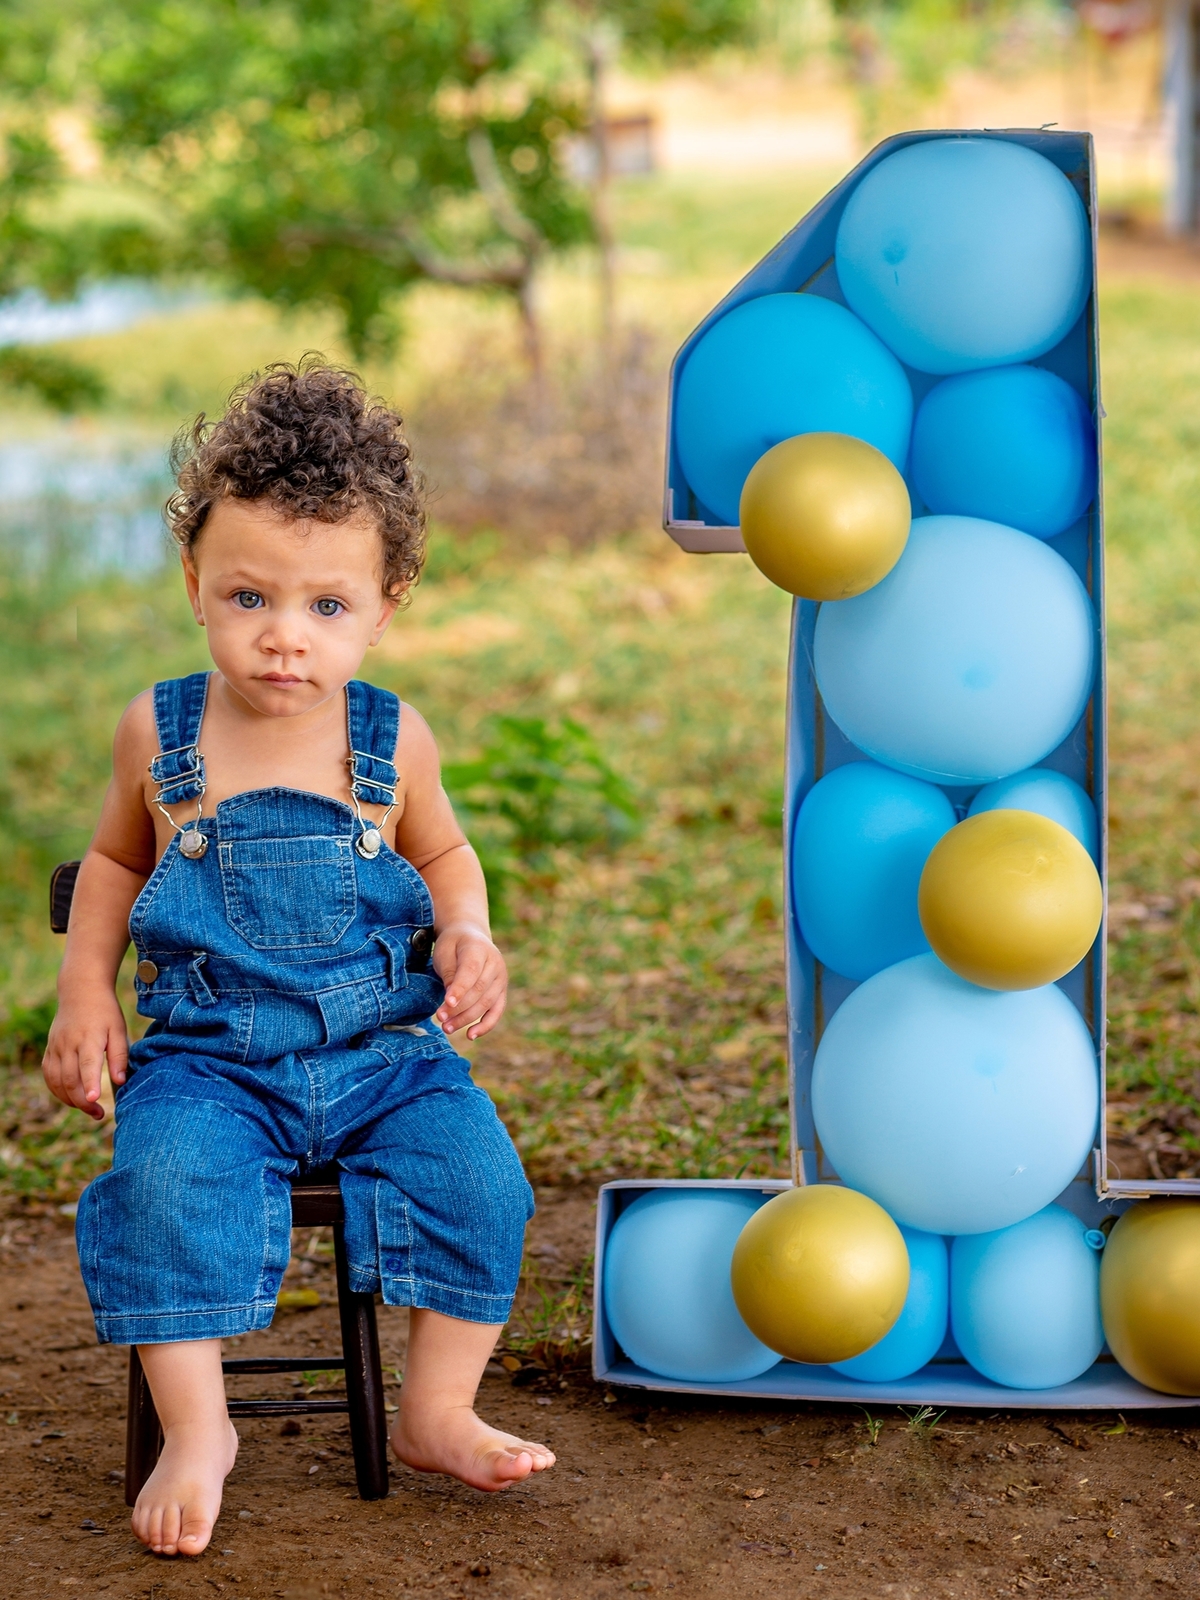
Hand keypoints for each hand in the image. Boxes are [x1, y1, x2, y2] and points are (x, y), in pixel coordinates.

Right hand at [42, 987, 127, 1121]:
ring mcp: (56, 1047)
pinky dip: (57, 1090)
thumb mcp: (118, 1029)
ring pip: (57, 1081)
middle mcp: (69, 1044)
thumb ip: (119, 1056)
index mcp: (89, 1038)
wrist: (81, 992)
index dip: (90, 1084)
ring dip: (70, 1100)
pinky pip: (49, 1075)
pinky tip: (71, 1098)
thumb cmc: (105, 1012)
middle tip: (99, 1114)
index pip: (88, 1065)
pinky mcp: (50, 1049)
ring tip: (89, 1108)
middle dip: (83, 1101)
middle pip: (70, 1079)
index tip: (94, 1100)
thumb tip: (120, 1081)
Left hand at [432, 923, 506, 1040]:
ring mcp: (501, 978)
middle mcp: (495, 963)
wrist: (470, 936)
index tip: (446, 1003)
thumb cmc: (453, 945)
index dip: (460, 989)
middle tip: (440, 1019)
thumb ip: (449, 973)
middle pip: (479, 991)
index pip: (471, 972)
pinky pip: (497, 1011)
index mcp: (479, 949)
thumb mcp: (444, 952)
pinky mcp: (501, 991)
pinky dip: (485, 1025)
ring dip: (467, 1019)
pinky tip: (470, 1035)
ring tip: (447, 1028)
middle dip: (459, 1008)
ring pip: (487, 1003)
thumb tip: (452, 1000)